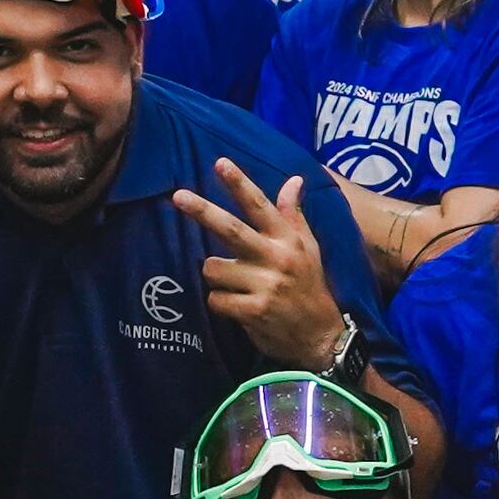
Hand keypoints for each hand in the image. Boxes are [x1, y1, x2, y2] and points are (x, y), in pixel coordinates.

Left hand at [172, 158, 342, 366]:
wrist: (321, 335)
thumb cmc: (310, 286)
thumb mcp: (309, 247)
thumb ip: (293, 215)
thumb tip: (294, 180)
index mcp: (287, 239)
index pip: (261, 206)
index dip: (240, 184)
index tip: (220, 163)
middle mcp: (276, 258)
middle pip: (231, 229)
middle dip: (202, 211)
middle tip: (177, 196)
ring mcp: (265, 285)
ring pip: (213, 268)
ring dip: (216, 276)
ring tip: (236, 285)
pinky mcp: (254, 310)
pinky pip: (215, 299)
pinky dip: (219, 302)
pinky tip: (237, 306)